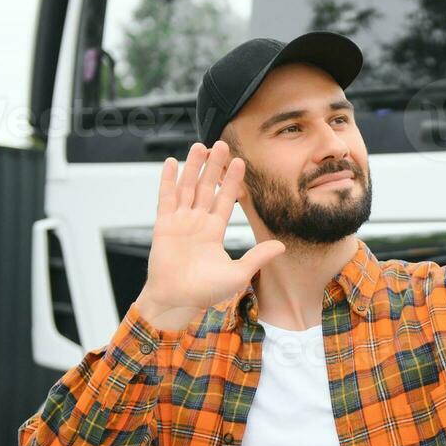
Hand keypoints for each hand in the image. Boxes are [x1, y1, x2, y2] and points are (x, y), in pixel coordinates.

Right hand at [134, 140, 285, 331]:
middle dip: (214, 167)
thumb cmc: (205, 292)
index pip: (226, 200)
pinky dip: (168, 180)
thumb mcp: (238, 274)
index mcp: (214, 231)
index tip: (241, 162)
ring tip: (200, 146)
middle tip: (222, 144)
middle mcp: (197, 223)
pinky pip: (166, 198)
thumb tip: (282, 246)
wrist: (177, 301)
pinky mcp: (164, 225)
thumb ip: (257, 257)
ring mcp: (180, 222)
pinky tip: (172, 162)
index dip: (232, 182)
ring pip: (188, 188)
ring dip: (193, 167)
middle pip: (207, 188)